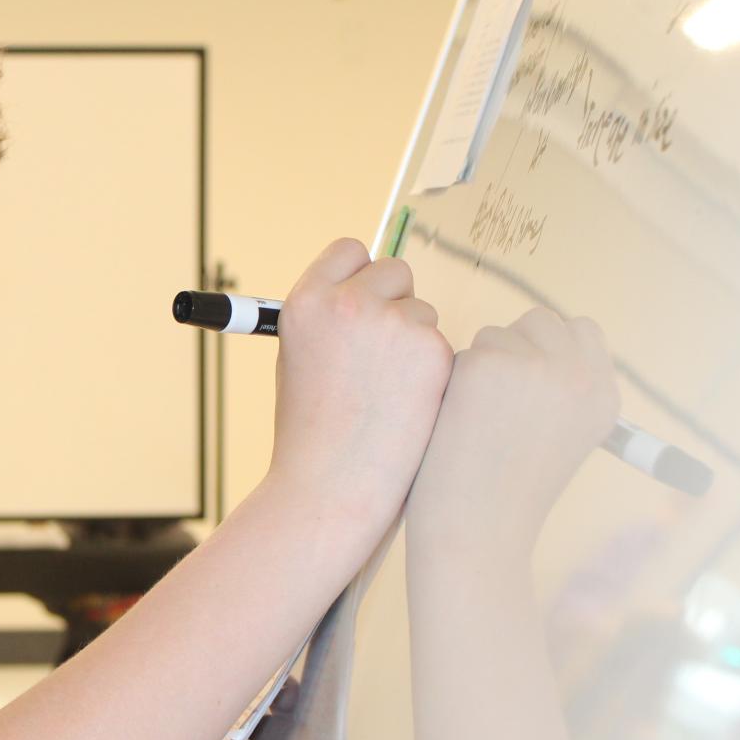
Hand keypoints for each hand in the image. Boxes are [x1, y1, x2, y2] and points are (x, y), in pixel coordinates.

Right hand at [267, 240, 452, 525]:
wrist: (331, 488)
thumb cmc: (312, 435)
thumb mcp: (298, 359)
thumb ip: (331, 320)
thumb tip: (370, 292)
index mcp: (307, 302)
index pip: (350, 251)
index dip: (360, 276)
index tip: (365, 299)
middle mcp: (348, 303)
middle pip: (394, 270)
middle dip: (395, 303)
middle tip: (382, 356)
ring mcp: (392, 324)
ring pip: (422, 312)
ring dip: (414, 343)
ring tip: (387, 394)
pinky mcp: (432, 351)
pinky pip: (441, 346)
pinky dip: (431, 373)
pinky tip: (407, 408)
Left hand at [409, 307, 620, 558]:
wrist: (477, 536)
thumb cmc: (505, 499)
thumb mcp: (556, 440)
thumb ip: (559, 390)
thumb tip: (532, 343)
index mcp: (606, 398)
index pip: (581, 331)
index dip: (546, 348)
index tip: (524, 381)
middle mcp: (581, 376)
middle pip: (541, 321)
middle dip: (512, 350)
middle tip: (495, 405)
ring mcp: (538, 366)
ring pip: (500, 334)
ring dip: (482, 369)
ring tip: (480, 427)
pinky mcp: (490, 364)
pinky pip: (466, 352)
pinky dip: (455, 384)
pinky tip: (459, 427)